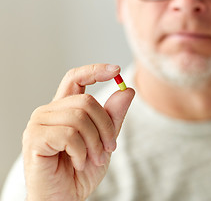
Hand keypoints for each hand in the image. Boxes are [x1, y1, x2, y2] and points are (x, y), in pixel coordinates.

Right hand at [22, 64, 134, 200]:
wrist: (65, 198)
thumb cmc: (81, 170)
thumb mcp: (105, 140)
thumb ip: (114, 116)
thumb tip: (127, 90)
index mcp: (64, 108)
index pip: (76, 78)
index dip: (95, 70)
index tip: (117, 70)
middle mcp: (49, 111)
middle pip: (86, 101)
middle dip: (106, 127)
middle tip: (110, 149)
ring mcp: (39, 123)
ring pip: (79, 117)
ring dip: (95, 143)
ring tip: (94, 158)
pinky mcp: (35, 138)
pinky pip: (69, 134)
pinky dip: (82, 152)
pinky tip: (78, 163)